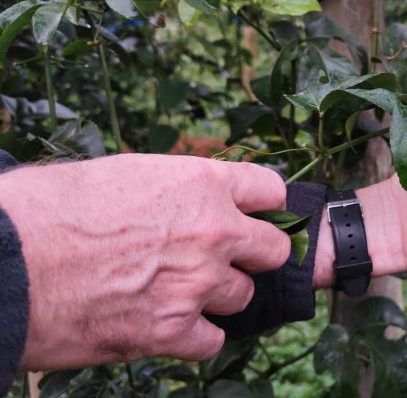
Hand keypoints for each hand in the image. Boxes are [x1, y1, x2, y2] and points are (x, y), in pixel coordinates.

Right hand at [0, 155, 289, 369]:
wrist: (5, 258)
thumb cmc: (48, 208)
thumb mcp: (125, 174)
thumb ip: (175, 190)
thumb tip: (189, 202)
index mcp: (202, 182)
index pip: (271, 191)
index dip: (262, 205)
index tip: (252, 214)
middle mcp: (213, 231)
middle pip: (273, 250)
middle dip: (251, 255)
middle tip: (219, 259)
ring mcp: (197, 283)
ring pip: (241, 296)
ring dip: (215, 296)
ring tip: (172, 290)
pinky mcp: (172, 330)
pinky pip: (212, 339)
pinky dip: (193, 336)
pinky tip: (163, 324)